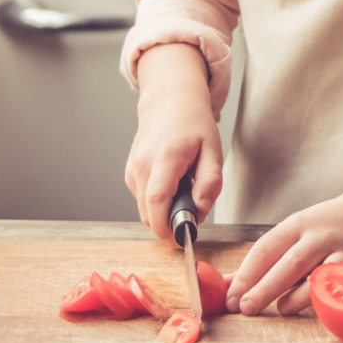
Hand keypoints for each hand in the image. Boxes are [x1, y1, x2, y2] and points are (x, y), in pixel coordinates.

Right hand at [124, 46, 220, 242]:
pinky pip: (142, 199)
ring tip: (184, 192)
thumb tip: (200, 210)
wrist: (169, 103)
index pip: (157, 200)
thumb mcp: (213, 151)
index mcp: (166, 157)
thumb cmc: (193, 125)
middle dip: (169, 224)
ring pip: (144, 209)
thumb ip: (210, 183)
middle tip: (192, 214)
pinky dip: (157, 202)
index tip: (179, 239)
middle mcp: (143, 163)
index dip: (165, 226)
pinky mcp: (129, 173)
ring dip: (163, 212)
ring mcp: (132, 168)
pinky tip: (171, 185)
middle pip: (147, 211)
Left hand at [222, 195, 342, 315]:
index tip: (231, 296)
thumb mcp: (293, 234)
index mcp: (297, 225)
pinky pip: (339, 291)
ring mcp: (342, 253)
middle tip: (245, 308)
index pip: (265, 249)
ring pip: (315, 280)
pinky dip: (323, 303)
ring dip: (294, 298)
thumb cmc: (325, 230)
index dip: (245, 275)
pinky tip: (312, 307)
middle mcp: (319, 236)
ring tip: (281, 308)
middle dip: (263, 289)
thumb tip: (227, 286)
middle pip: (288, 265)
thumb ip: (264, 261)